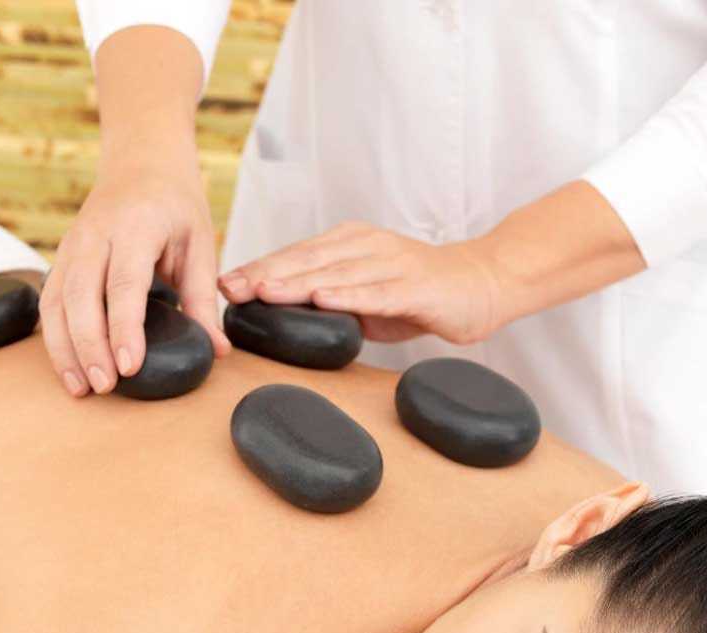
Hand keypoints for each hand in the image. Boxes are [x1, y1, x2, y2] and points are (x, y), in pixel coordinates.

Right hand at [40, 146, 230, 396]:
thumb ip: (204, 298)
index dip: (124, 328)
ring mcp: (72, 245)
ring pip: (56, 302)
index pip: (124, 284)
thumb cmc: (175, 204)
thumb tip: (217, 350)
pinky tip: (69, 368)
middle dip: (90, 346)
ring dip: (65, 349)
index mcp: (136, 226)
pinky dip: (55, 338)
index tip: (128, 366)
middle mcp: (96, 234)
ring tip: (82, 388)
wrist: (142, 162)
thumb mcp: (201, 244)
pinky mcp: (61, 258)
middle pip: (82, 296)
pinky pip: (49, 303)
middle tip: (105, 386)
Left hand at [219, 222, 505, 345]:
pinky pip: (377, 291)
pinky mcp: (414, 286)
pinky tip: (322, 299)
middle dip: (265, 274)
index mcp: (349, 244)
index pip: (295, 256)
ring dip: (296, 282)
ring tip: (263, 291)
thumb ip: (327, 298)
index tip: (225, 283)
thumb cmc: (417, 292)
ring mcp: (391, 263)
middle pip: (307, 260)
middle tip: (229, 288)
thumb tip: (281, 314)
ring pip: (336, 273)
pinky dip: (348, 295)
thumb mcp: (363, 294)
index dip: (259, 268)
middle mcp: (366, 246)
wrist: (481, 283)